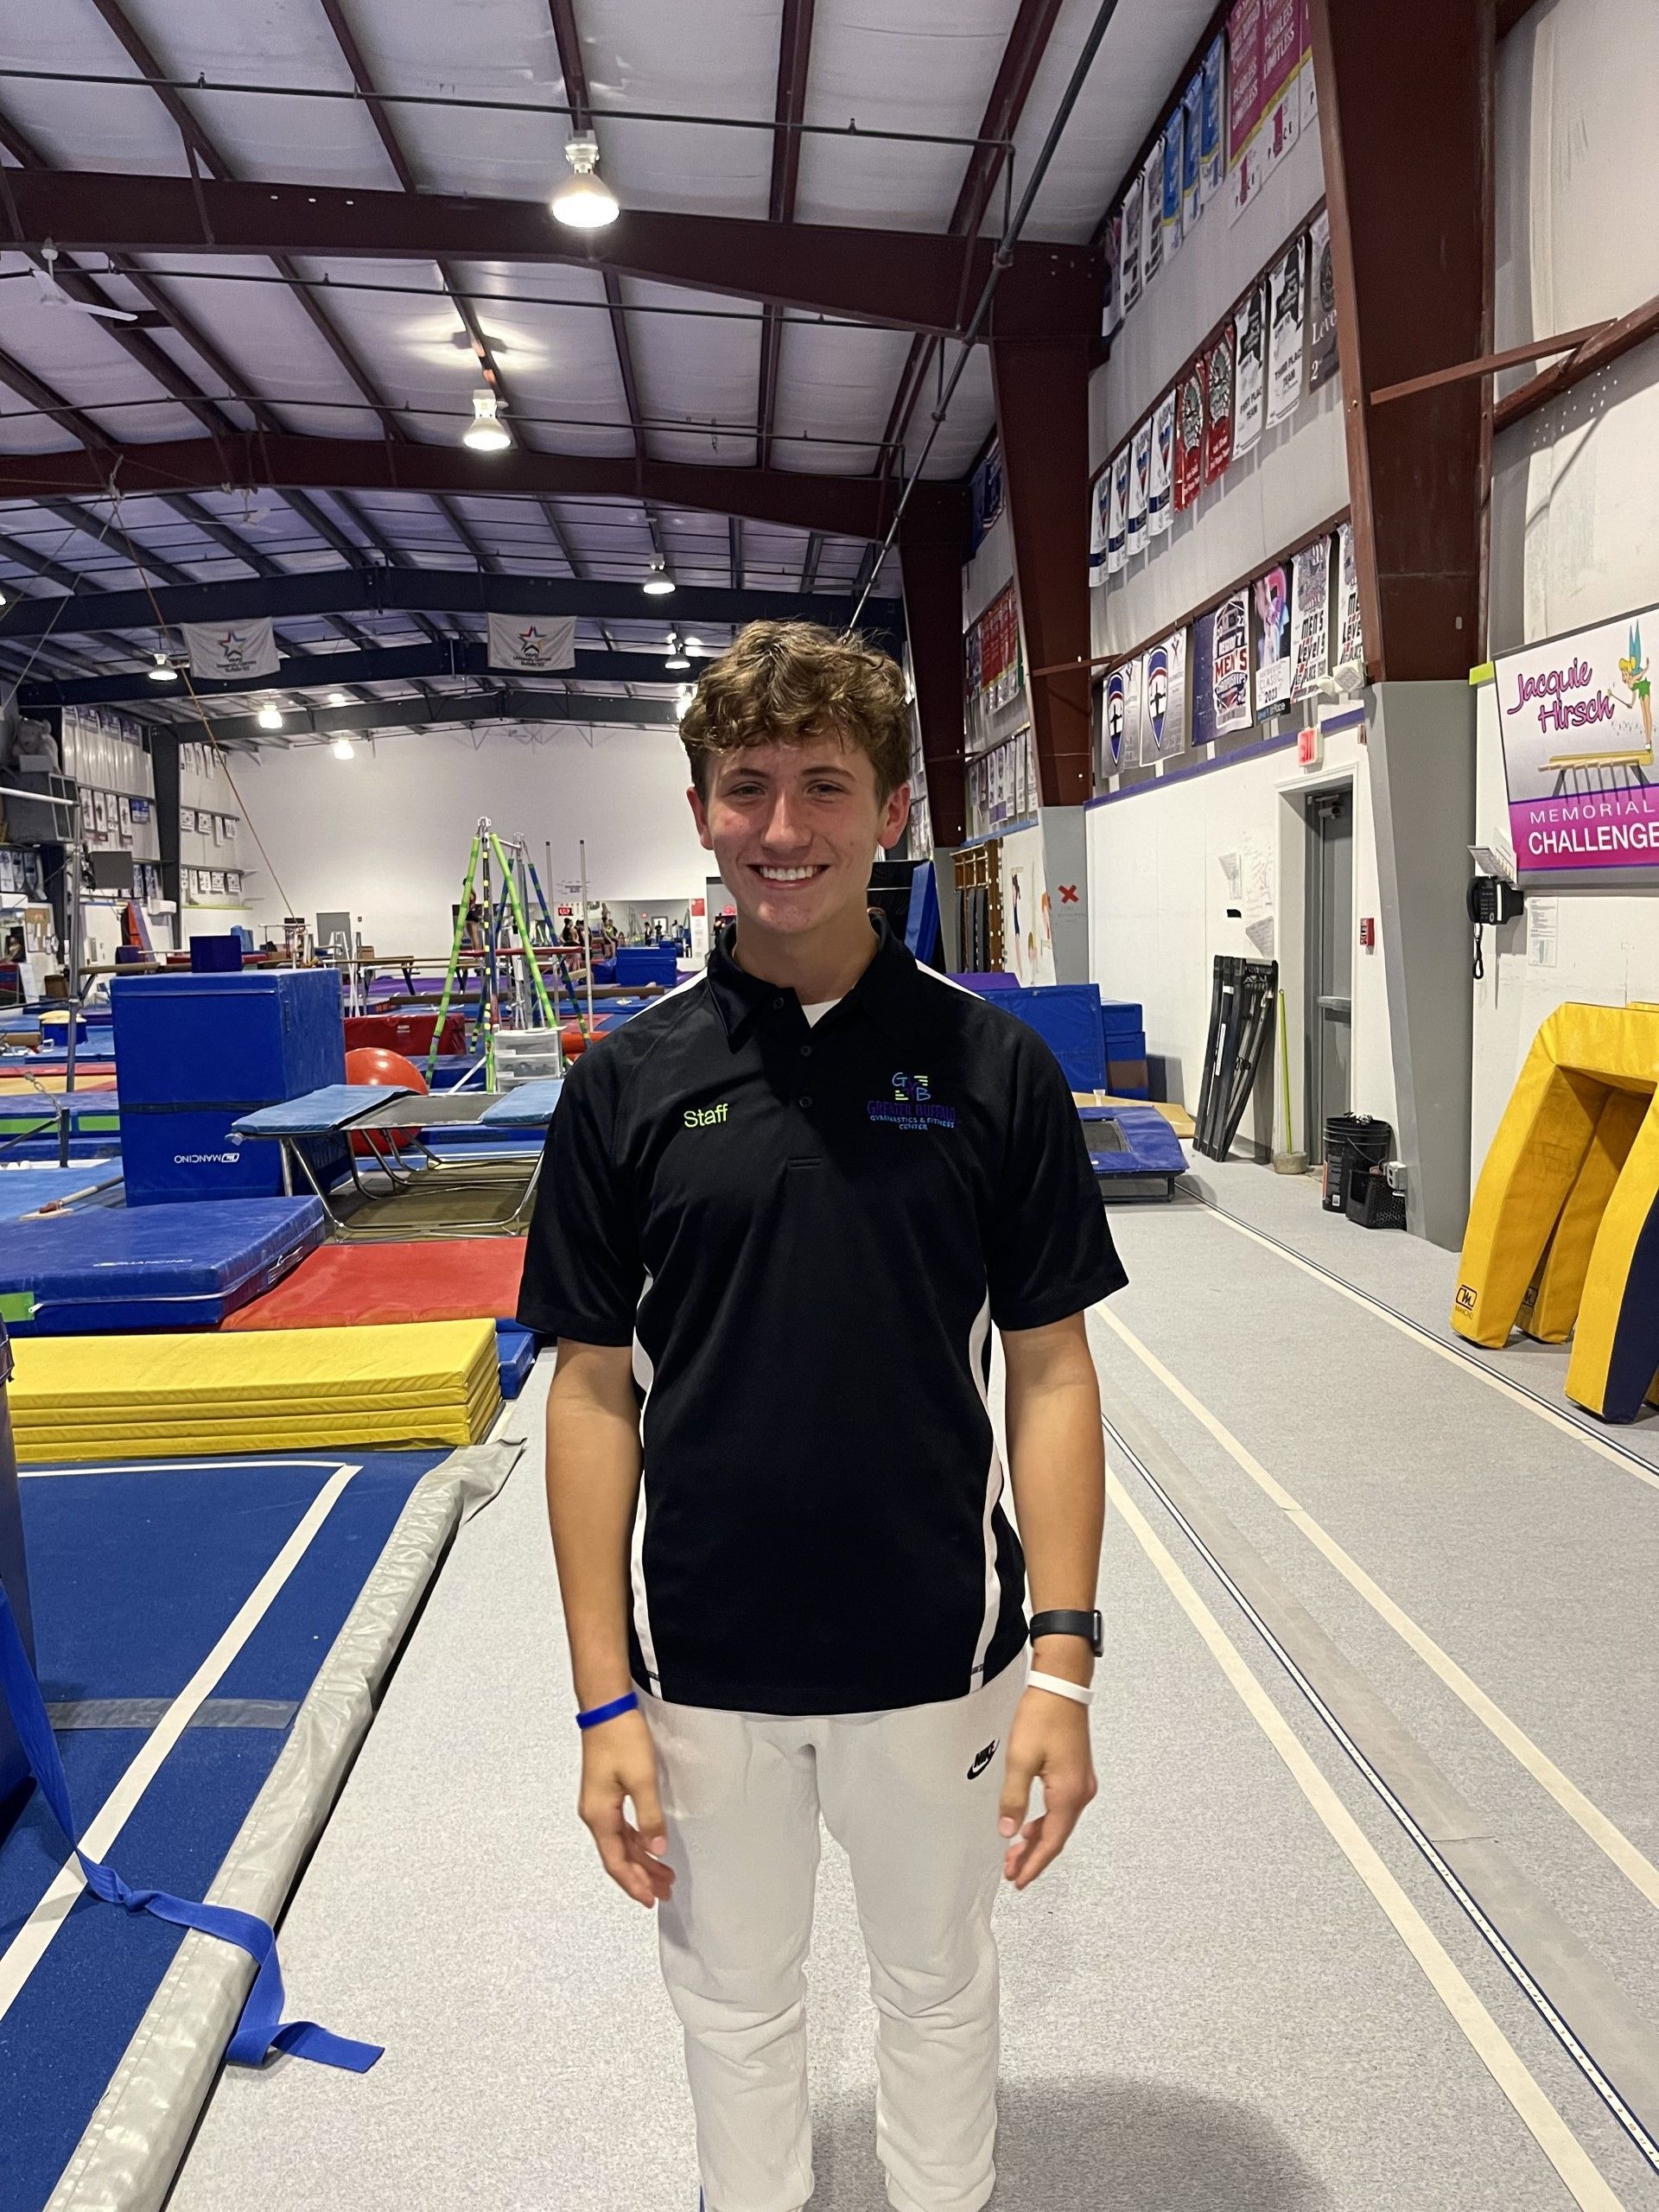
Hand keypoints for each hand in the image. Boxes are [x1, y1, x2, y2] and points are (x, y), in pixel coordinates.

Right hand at [578, 1709, 674, 1907]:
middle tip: (663, 1891)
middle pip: (618, 1856)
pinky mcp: (605, 1794)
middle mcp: (594, 1814)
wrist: (606, 1709)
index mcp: (599, 1815)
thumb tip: (656, 1849)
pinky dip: (637, 1841)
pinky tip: (650, 1846)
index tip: (650, 1898)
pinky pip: (621, 1828)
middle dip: (640, 1876)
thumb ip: (650, 1818)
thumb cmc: (620, 1738)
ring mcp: (599, 1804)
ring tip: (663, 1874)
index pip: (616, 1861)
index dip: (633, 1883)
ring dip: (641, 1859)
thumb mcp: (642, 1780)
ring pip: (620, 1843)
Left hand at [998, 1688, 1096, 1889]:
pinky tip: (1030, 1824)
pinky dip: (1045, 1821)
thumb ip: (1013, 1799)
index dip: (1033, 1864)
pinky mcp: (1077, 1773)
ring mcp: (1081, 1782)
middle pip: (1056, 1836)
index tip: (1018, 1879)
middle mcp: (1081, 1792)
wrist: (1061, 1686)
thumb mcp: (1020, 1759)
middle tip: (1011, 1870)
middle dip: (1033, 1856)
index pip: (1050, 1842)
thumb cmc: (1044, 1715)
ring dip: (1037, 1838)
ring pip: (1059, 1822)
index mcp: (1068, 1794)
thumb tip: (1008, 1831)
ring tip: (1014, 1851)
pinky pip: (1061, 1808)